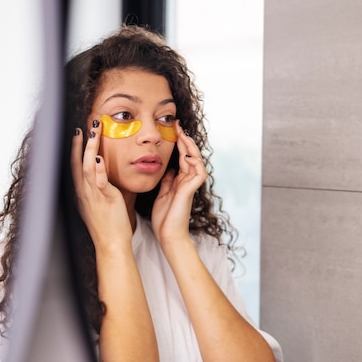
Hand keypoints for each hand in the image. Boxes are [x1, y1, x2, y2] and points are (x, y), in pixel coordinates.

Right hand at [70, 122, 131, 248]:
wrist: (111, 245)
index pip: (76, 166)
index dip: (77, 149)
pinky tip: (100, 157)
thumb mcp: (100, 204)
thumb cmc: (109, 226)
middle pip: (77, 163)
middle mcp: (84, 192)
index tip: (79, 134)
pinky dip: (98, 169)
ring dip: (89, 149)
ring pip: (87, 167)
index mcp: (82, 193)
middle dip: (80, 144)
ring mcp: (92, 196)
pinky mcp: (104, 200)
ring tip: (93, 133)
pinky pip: (99, 182)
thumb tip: (105, 177)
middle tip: (83, 126)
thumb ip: (101, 189)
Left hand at [151, 121, 206, 245]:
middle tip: (178, 125)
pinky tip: (186, 155)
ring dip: (190, 147)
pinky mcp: (190, 192)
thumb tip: (168, 167)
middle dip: (185, 139)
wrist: (168, 235)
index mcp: (180, 180)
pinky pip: (199, 174)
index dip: (179, 142)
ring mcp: (190, 186)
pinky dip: (195, 163)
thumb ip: (167, 180)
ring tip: (183, 135)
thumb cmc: (164, 218)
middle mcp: (187, 181)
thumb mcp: (162, 193)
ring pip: (197, 161)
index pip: (182, 156)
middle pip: (191, 155)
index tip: (172, 128)